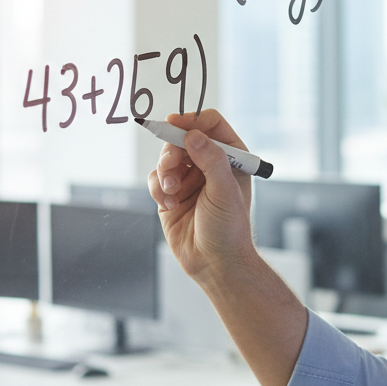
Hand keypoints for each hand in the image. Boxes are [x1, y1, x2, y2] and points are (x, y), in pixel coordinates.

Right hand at [147, 110, 256, 281]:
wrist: (215, 265)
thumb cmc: (229, 230)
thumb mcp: (225, 192)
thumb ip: (211, 160)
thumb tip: (194, 134)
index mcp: (231, 158)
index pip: (211, 125)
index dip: (193, 120)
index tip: (175, 123)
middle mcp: (209, 165)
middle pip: (183, 138)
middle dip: (173, 152)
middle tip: (171, 167)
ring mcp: (189, 179)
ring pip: (166, 158)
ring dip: (165, 173)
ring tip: (172, 193)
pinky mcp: (170, 195)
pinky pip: (155, 179)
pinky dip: (158, 189)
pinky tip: (169, 204)